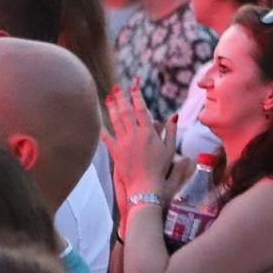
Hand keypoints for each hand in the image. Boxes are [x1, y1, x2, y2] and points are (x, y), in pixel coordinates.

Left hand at [100, 83, 175, 202]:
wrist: (145, 186)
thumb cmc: (160, 168)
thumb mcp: (170, 149)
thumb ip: (171, 131)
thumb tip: (174, 116)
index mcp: (149, 133)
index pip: (141, 110)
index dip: (137, 97)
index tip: (134, 86)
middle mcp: (134, 135)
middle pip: (125, 112)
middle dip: (121, 98)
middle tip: (116, 87)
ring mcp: (123, 143)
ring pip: (115, 121)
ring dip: (111, 108)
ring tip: (108, 97)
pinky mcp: (115, 152)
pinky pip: (106, 138)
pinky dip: (102, 128)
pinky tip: (99, 121)